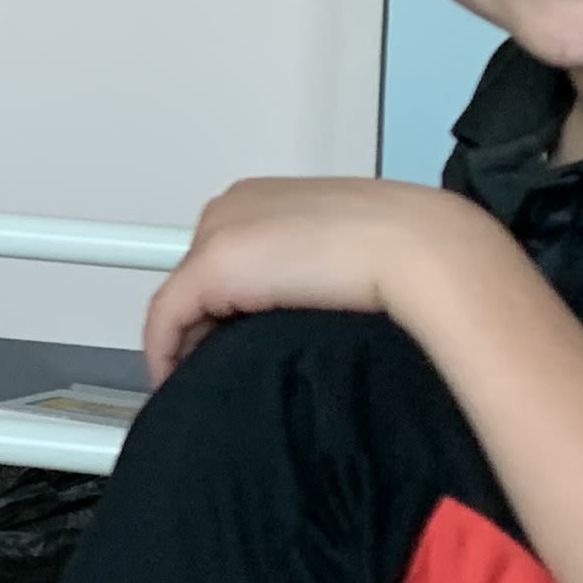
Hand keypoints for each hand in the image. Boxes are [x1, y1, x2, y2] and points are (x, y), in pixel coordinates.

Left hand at [140, 177, 505, 376]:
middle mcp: (236, 205)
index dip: (228, 305)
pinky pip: (166, 320)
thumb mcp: (353, 254)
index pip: (232, 254)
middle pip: (201, 276)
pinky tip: (177, 383)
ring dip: (193, 340)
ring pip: (184, 298)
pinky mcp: (210, 267)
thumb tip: (313, 306)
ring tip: (213, 380)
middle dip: (208, 324)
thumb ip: (320, 268)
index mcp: (270, 198)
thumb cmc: (406, 252)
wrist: (417, 249)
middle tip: (225, 370)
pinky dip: (165, 354)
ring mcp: (220, 233)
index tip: (237, 341)